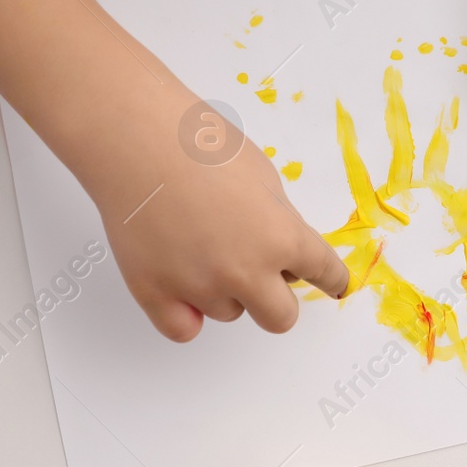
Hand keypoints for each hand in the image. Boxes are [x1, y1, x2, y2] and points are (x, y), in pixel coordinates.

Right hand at [94, 93, 350, 341]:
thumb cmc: (196, 143)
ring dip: (224, 291)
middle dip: (276, 298)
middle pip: (280, 318)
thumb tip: (281, 246)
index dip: (331, 278)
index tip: (332, 283)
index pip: (324, 273)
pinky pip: (183, 329)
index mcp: (282, 238)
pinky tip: (182, 286)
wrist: (135, 137)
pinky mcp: (155, 293)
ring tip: (199, 242)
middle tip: (262, 275)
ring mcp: (199, 287)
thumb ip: (279, 219)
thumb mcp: (263, 174)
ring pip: (228, 313)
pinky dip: (186, 314)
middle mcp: (246, 272)